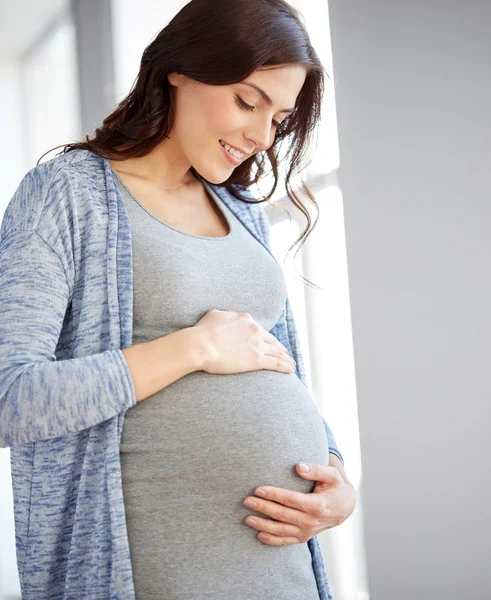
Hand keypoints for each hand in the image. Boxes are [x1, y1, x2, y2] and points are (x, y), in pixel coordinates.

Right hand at [192, 309, 295, 374]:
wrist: (201, 345)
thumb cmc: (203, 331)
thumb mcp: (214, 315)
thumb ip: (223, 315)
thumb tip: (223, 316)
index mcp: (245, 319)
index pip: (258, 328)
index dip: (264, 336)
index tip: (267, 341)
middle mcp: (255, 330)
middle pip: (271, 340)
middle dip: (279, 347)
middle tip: (284, 353)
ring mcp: (257, 345)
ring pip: (277, 351)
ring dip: (286, 357)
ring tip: (291, 363)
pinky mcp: (257, 359)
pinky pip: (276, 363)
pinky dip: (285, 366)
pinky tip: (290, 370)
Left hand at [242, 461, 356, 545]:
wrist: (345, 507)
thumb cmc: (336, 487)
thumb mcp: (332, 474)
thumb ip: (316, 469)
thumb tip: (298, 466)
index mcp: (318, 505)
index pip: (291, 500)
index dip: (274, 495)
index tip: (258, 489)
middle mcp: (312, 521)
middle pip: (283, 515)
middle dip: (263, 508)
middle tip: (247, 501)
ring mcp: (307, 531)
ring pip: (281, 531)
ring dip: (263, 525)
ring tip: (247, 519)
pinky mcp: (304, 537)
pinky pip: (286, 541)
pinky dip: (272, 540)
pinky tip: (258, 535)